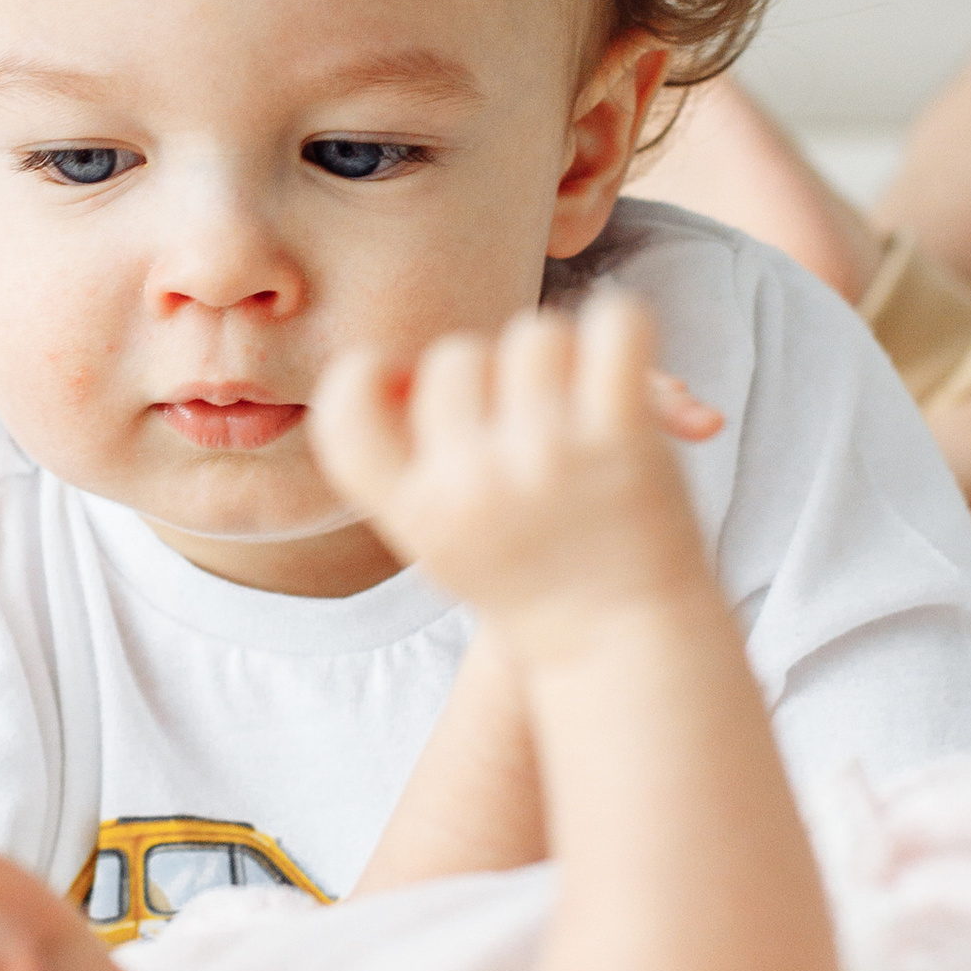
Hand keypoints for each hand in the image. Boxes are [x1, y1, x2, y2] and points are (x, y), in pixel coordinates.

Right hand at [312, 292, 715, 658]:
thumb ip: (414, 461)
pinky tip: (624, 355)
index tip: (398, 377)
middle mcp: (473, 484)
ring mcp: (548, 457)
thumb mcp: (446, 541)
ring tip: (581, 406)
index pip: (345, 414)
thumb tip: (408, 367)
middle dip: (493, 369)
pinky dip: (623, 325)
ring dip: (562, 355)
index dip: (360, 377)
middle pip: (458, 355)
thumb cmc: (532, 577)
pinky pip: (615, 327)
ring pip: (537, 335)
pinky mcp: (621, 440)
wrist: (625, 646)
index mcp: (417, 512)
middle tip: (529, 414)